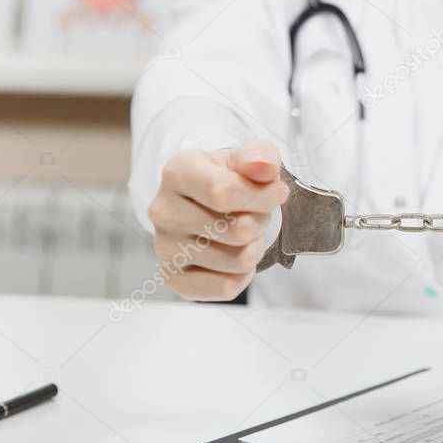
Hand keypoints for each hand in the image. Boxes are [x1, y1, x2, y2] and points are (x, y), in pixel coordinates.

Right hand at [148, 139, 288, 301]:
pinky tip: (236, 255)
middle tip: (256, 214)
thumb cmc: (229, 176)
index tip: (278, 192)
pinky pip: (225, 288)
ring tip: (245, 234)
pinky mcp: (173, 277)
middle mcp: (163, 210)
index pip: (223, 192)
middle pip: (237, 230)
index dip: (261, 197)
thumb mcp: (247, 155)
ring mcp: (165, 247)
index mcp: (178, 172)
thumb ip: (259, 155)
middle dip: (260, 222)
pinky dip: (243, 275)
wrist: (208, 199)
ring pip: (238, 260)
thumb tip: (264, 168)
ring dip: (255, 248)